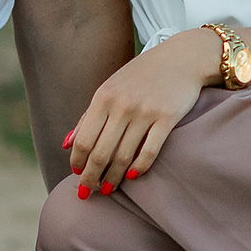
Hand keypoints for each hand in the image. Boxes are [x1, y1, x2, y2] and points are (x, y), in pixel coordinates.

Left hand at [65, 32, 211, 193]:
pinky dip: (139, 167)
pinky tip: (132, 176)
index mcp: (103, 97)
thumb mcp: (111, 88)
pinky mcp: (167, 118)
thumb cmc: (143, 74)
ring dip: (113, 178)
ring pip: (123, 156)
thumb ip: (89, 116)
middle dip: (91, 177)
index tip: (76, 176)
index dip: (77, 163)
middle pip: (100, 153)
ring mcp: (145, 112)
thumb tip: (66, 143)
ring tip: (108, 189)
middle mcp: (121, 105)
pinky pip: (149, 151)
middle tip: (87, 193)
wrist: (183, 58)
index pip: (83, 140)